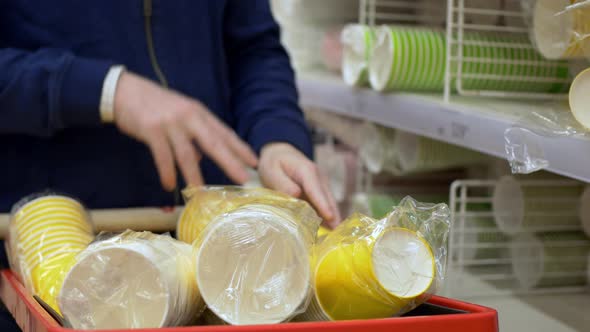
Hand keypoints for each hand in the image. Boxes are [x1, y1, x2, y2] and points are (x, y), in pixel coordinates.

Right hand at [114, 71, 257, 190]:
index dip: (240, 148)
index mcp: (199, 113)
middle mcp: (188, 117)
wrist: (125, 91)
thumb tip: (200, 160)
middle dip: (230, 162)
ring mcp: (170, 123)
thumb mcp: (180, 116)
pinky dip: (167, 172)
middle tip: (243, 178)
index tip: (254, 162)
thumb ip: (193, 135)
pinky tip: (169, 185)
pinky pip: (162, 156)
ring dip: (194, 175)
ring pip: (187, 154)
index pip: (224, 133)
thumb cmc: (156, 106)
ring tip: (200, 192)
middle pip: (214, 143)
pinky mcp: (151, 130)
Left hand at [258, 143, 340, 227]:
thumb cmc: (274, 163)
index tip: (330, 218)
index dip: (323, 205)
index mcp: (307, 171)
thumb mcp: (272, 170)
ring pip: (329, 203)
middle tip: (337, 235)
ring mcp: (321, 184)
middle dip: (334, 216)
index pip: (316, 190)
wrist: (280, 153)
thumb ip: (283, 183)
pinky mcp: (320, 191)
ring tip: (335, 236)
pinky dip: (327, 217)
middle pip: (328, 199)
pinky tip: (329, 231)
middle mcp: (319, 177)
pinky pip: (325, 205)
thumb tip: (297, 195)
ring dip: (333, 218)